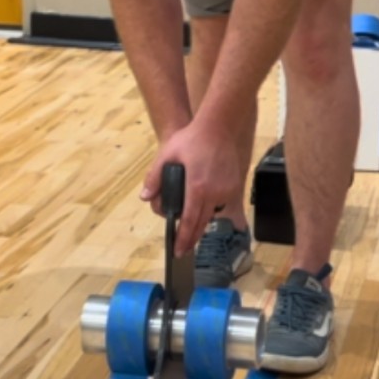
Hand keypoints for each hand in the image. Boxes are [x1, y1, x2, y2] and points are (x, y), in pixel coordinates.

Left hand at [141, 122, 240, 255]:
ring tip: (191, 232)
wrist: (219, 127)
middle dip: (191, 239)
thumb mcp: (167, 154)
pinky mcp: (233, 186)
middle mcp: (214, 192)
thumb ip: (154, 177)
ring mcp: (226, 190)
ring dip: (201, 224)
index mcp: (197, 187)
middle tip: (183, 250)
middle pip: (202, 224)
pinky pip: (221, 204)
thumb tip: (145, 197)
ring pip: (212, 214)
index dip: (183, 238)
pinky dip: (211, 209)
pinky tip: (203, 209)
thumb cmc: (191, 139)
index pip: (189, 220)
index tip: (178, 251)